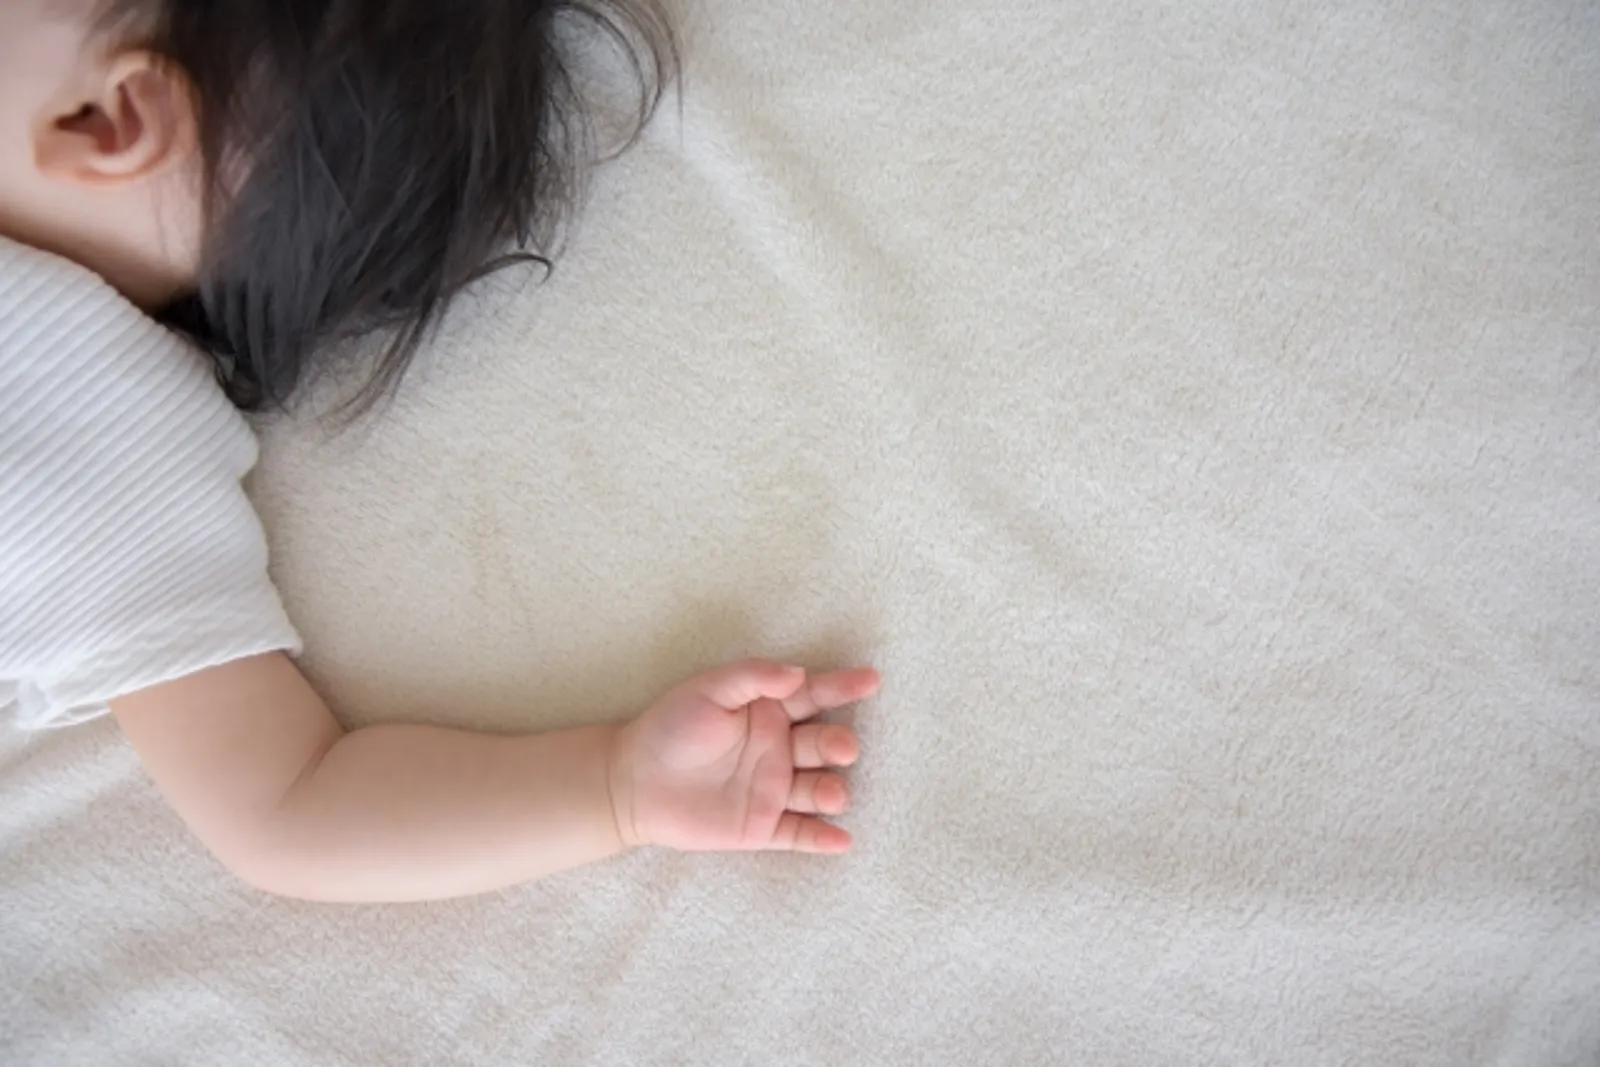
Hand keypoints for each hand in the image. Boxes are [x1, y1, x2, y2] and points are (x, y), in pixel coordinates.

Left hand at [608, 660, 879, 853]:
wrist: (631, 783)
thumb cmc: (668, 727)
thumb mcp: (708, 690)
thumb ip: (752, 677)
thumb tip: (798, 673)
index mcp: (769, 712)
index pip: (814, 696)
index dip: (843, 687)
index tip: (870, 680)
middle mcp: (779, 750)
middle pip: (823, 745)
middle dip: (838, 745)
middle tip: (841, 747)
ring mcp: (774, 790)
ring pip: (817, 790)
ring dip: (832, 792)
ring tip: (832, 793)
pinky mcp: (763, 826)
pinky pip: (799, 834)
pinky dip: (821, 839)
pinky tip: (841, 840)